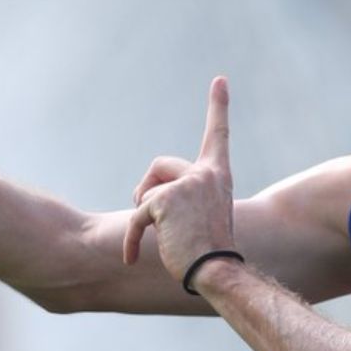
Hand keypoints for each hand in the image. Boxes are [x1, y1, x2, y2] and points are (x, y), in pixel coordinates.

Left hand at [124, 77, 236, 280]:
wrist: (215, 271)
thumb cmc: (207, 251)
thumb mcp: (202, 214)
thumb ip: (184, 196)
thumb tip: (143, 196)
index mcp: (217, 175)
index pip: (218, 134)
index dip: (218, 106)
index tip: (220, 79)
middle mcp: (205, 174)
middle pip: (159, 166)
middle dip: (148, 190)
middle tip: (156, 219)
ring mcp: (186, 185)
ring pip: (145, 190)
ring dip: (143, 212)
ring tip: (161, 235)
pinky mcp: (164, 200)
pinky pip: (137, 216)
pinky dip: (132, 237)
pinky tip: (131, 257)